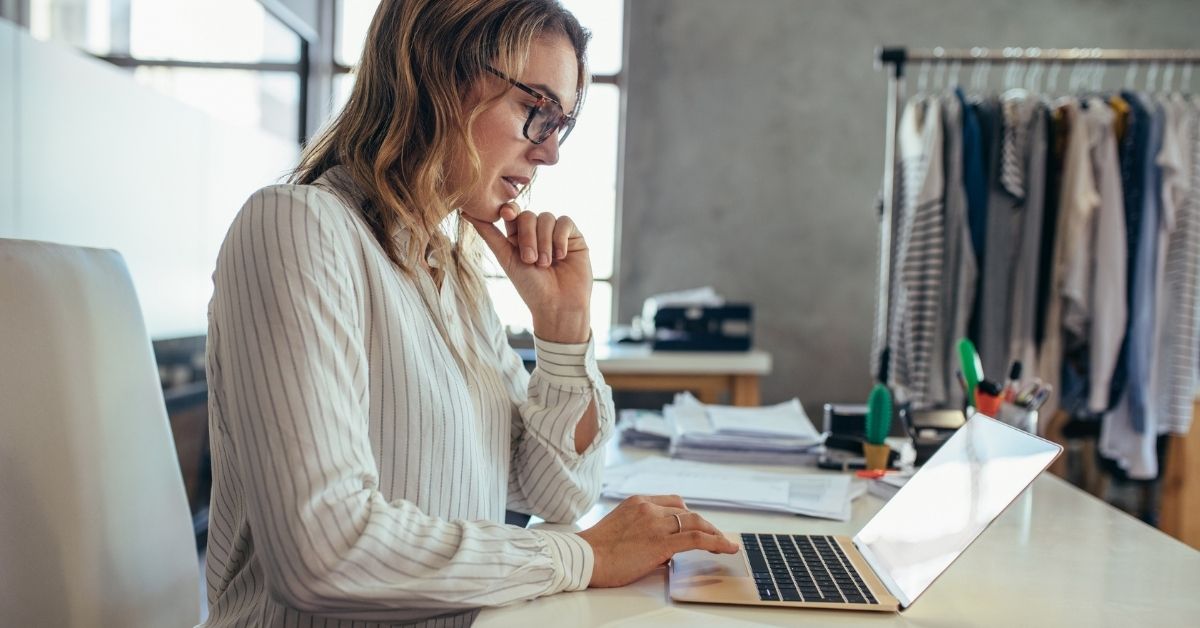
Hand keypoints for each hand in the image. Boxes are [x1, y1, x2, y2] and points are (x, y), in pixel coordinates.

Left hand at [464, 203, 591, 342]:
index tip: (506, 214)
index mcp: (518, 237)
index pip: (512, 213)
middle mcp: (537, 233)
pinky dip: (560, 238)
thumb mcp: (506, 259)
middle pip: (528, 215)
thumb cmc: (531, 288)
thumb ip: (489, 235)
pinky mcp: (574, 237)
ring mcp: (556, 233)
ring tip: (546, 264)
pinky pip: (565, 222)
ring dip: (544, 242)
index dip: (509, 209)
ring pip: (546, 218)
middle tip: (530, 260)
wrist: (558, 306)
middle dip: (528, 237)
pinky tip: (561, 256)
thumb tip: (465, 213)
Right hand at [576, 494, 739, 587]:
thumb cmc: (597, 550)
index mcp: (637, 502)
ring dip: (713, 533)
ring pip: (695, 523)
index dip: (688, 515)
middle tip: (715, 536)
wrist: (585, 557)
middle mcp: (649, 508)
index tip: (697, 525)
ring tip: (725, 544)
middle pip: (686, 511)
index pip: (673, 502)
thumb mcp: (620, 529)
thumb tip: (664, 553)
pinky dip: (716, 542)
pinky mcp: (662, 542)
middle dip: (704, 525)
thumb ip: (643, 532)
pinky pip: (697, 538)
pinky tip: (727, 548)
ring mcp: (656, 523)